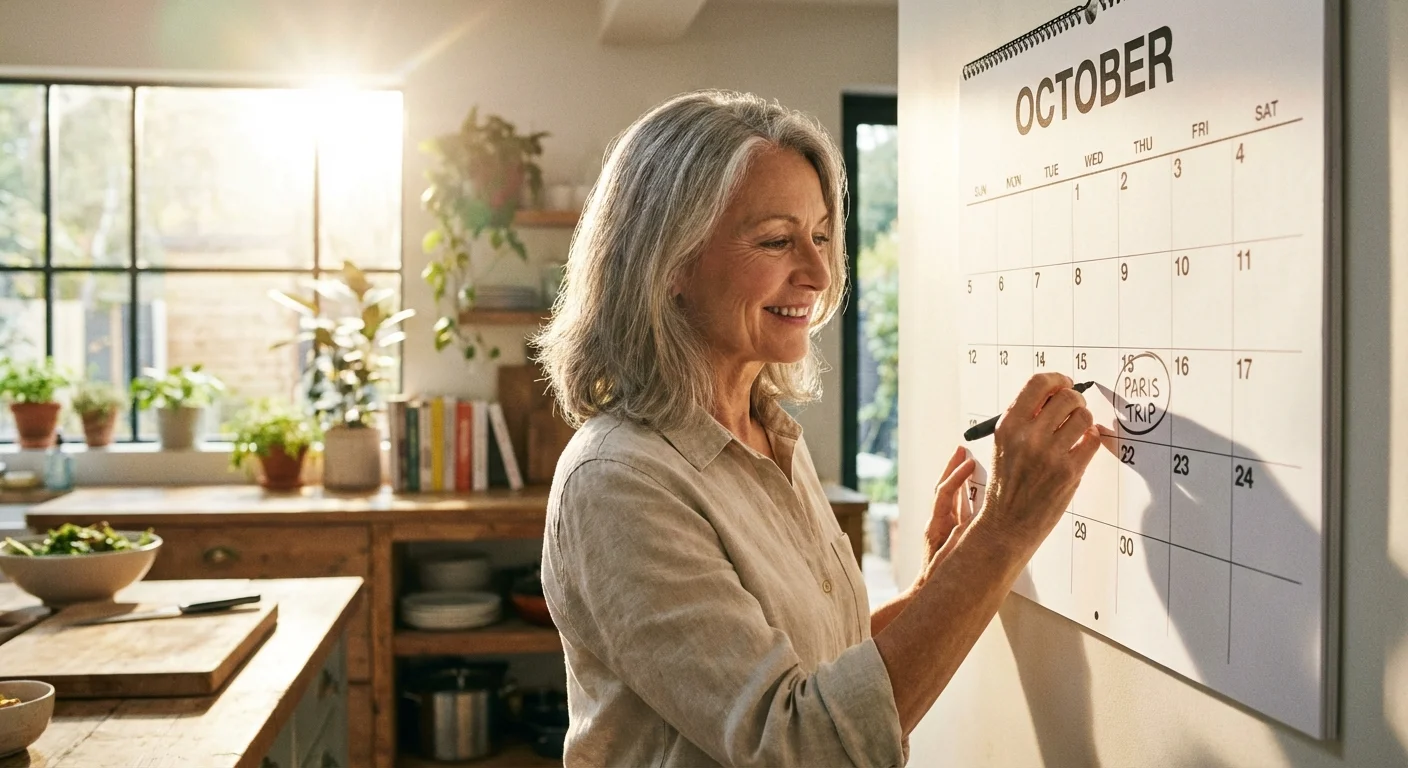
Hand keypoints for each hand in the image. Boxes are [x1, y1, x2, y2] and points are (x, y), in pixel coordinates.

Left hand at [920, 446, 976, 576]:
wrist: (927, 590)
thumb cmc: (937, 577)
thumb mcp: (949, 555)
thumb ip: (960, 537)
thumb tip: (972, 517)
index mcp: (936, 525)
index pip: (945, 494)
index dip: (957, 477)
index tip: (968, 463)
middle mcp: (938, 522)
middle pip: (944, 488)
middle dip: (952, 468)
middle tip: (961, 449)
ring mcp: (943, 526)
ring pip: (950, 496)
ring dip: (957, 478)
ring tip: (965, 460)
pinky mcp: (949, 531)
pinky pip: (957, 507)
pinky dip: (962, 493)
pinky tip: (969, 486)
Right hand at [979, 373, 1102, 552]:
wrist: (1007, 523)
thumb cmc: (1007, 484)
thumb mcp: (1004, 445)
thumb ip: (1025, 419)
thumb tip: (1055, 395)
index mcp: (1008, 426)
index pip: (1038, 384)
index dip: (1057, 379)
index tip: (1064, 384)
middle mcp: (1028, 437)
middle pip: (1066, 396)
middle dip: (1075, 399)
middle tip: (1075, 408)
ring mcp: (1050, 455)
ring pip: (1084, 416)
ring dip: (1085, 419)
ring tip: (1078, 429)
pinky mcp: (1069, 471)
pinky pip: (1092, 440)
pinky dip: (1091, 439)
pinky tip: (1082, 444)